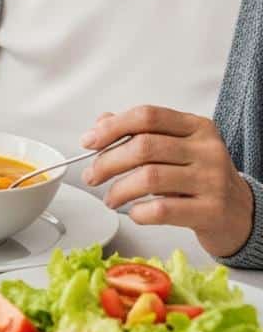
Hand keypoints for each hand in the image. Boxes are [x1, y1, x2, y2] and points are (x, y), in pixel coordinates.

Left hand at [81, 106, 253, 257]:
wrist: (241, 214)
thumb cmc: (201, 178)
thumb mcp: (175, 147)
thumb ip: (139, 133)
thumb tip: (102, 123)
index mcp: (196, 126)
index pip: (147, 116)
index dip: (112, 127)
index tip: (89, 141)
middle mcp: (207, 149)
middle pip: (144, 147)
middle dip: (108, 161)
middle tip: (92, 175)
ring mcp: (212, 180)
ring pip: (150, 178)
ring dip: (119, 190)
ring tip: (110, 198)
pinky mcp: (212, 211)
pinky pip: (163, 210)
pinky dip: (139, 212)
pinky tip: (134, 213)